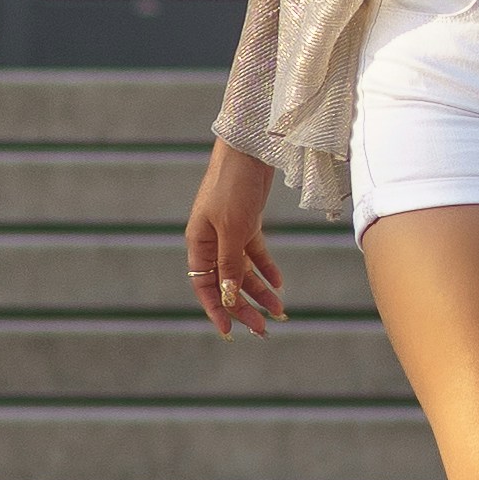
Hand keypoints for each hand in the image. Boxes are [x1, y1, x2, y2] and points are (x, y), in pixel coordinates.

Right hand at [185, 141, 287, 334]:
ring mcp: (229, 230)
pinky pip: (255, 253)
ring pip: (243, 270)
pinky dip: (267, 268)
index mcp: (199, 242)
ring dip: (259, 290)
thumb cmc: (234, 185)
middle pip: (226, 282)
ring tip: (279, 310)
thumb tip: (229, 296)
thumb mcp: (233, 228)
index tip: (230, 332)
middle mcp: (211, 239)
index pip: (204, 285)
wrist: (250, 148)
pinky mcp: (247, 221)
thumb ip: (230, 263)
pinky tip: (279, 283)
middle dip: (244, 306)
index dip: (216, 309)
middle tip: (264, 328)